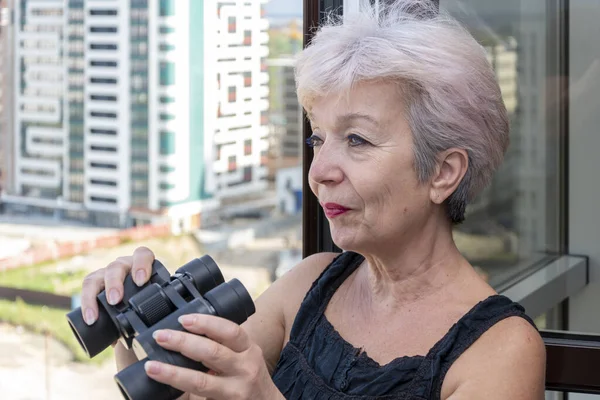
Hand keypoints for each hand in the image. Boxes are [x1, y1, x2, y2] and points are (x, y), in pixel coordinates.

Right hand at [80, 247, 154, 325]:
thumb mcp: (154, 306)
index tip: (141, 281)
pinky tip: (89, 317)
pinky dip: (86, 302)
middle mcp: (124, 266)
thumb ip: (158, 312)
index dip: (141, 264)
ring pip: (98, 276)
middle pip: (117, 267)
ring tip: (95, 315)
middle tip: (115, 301)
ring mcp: (107, 273)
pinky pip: (87, 286)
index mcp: (143, 266)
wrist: (133, 319)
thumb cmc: (147, 309)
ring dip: (94, 295)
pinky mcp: (94, 282)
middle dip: (114, 283)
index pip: (142, 255)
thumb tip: (160, 326)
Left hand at [145, 314, 283, 399]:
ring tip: (152, 366)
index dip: (206, 323)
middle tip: (161, 336)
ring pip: (200, 381)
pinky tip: (164, 390)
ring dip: (173, 373)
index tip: (184, 319)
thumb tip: (188, 328)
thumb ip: (224, 343)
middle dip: (183, 342)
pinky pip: (198, 398)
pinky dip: (180, 393)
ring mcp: (235, 391)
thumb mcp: (244, 354)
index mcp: (248, 349)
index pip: (230, 331)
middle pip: (212, 353)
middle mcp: (245, 368)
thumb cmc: (249, 375)